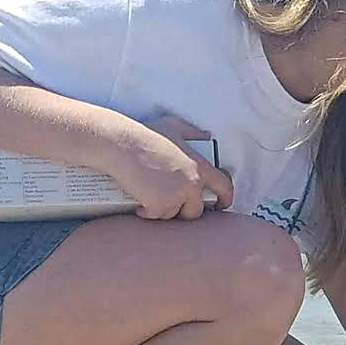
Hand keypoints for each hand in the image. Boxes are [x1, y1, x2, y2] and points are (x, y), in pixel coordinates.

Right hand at [109, 115, 233, 219]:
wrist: (121, 144)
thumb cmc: (144, 135)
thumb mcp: (174, 127)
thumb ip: (193, 134)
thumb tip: (205, 136)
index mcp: (199, 167)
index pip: (224, 188)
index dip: (224, 199)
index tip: (219, 205)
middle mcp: (192, 183)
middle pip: (196, 211)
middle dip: (183, 209)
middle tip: (169, 201)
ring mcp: (176, 195)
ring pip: (173, 215)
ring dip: (163, 209)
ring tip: (150, 193)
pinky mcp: (158, 205)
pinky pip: (155, 216)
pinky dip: (146, 212)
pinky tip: (140, 201)